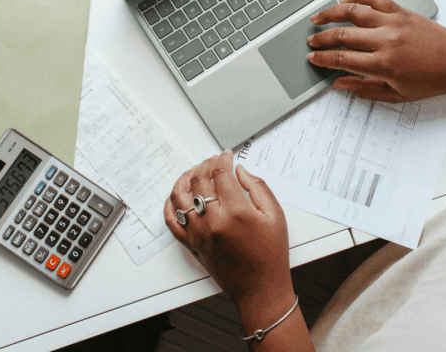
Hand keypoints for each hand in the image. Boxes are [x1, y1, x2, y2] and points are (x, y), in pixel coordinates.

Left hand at [164, 150, 293, 310]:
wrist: (261, 289)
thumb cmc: (271, 254)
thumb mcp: (275, 215)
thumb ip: (258, 187)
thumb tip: (240, 170)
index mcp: (236, 212)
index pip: (221, 173)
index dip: (223, 159)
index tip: (227, 155)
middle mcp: (213, 221)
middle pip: (199, 181)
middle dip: (206, 164)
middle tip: (214, 160)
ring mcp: (198, 233)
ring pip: (180, 196)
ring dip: (185, 178)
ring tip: (194, 172)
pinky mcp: (191, 244)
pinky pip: (171, 221)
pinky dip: (170, 204)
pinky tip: (177, 195)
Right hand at [306, 0, 445, 102]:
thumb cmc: (431, 80)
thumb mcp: (397, 95)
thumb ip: (365, 89)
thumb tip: (340, 83)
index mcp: (383, 64)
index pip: (342, 59)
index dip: (323, 58)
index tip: (313, 58)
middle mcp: (385, 40)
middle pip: (342, 35)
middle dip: (321, 39)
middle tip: (311, 42)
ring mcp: (393, 22)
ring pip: (353, 12)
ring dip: (331, 13)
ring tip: (317, 17)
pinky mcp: (400, 11)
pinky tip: (344, 0)